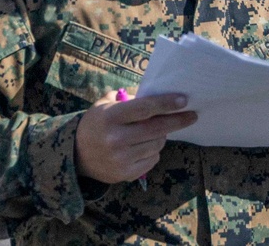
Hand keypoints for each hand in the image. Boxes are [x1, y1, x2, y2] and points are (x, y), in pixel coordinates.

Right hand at [75, 90, 196, 183]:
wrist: (76, 154)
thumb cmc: (97, 123)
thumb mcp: (107, 104)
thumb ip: (130, 97)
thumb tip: (159, 93)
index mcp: (110, 117)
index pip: (145, 108)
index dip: (166, 104)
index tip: (184, 100)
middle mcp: (115, 138)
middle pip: (156, 129)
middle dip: (178, 121)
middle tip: (192, 115)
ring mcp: (120, 158)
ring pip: (157, 144)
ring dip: (162, 136)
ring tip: (154, 131)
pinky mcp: (125, 173)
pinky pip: (152, 160)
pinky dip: (153, 152)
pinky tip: (143, 147)